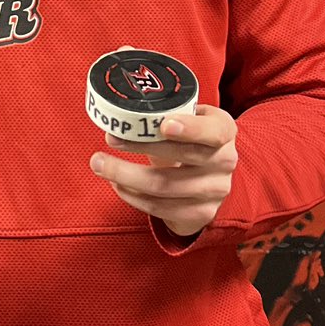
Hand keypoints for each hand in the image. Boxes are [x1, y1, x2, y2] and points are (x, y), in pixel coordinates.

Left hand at [89, 104, 237, 238]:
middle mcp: (225, 161)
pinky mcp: (200, 213)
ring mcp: (215, 191)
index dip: (190, 128)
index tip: (164, 125)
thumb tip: (122, 112)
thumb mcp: (190, 122)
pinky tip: (116, 183)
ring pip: (164, 186)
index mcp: (224, 130)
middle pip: (181, 157)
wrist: (210, 179)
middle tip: (111, 138)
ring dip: (125, 175)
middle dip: (140, 146)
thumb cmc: (191, 141)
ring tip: (100, 163)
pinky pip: (159, 207)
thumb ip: (169, 114)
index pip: (213, 131)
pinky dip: (132, 196)